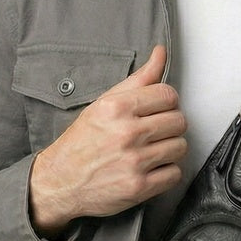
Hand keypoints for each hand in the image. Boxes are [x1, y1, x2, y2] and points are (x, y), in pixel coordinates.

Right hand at [29, 45, 186, 235]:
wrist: (60, 181)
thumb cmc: (82, 142)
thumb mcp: (104, 104)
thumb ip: (138, 79)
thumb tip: (161, 53)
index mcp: (117, 107)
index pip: (169, 95)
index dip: (167, 102)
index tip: (158, 110)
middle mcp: (126, 133)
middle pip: (179, 121)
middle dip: (170, 126)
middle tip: (154, 132)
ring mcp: (134, 162)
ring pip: (180, 147)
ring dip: (170, 149)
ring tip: (152, 151)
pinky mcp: (139, 187)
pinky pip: (174, 174)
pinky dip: (167, 172)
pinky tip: (151, 168)